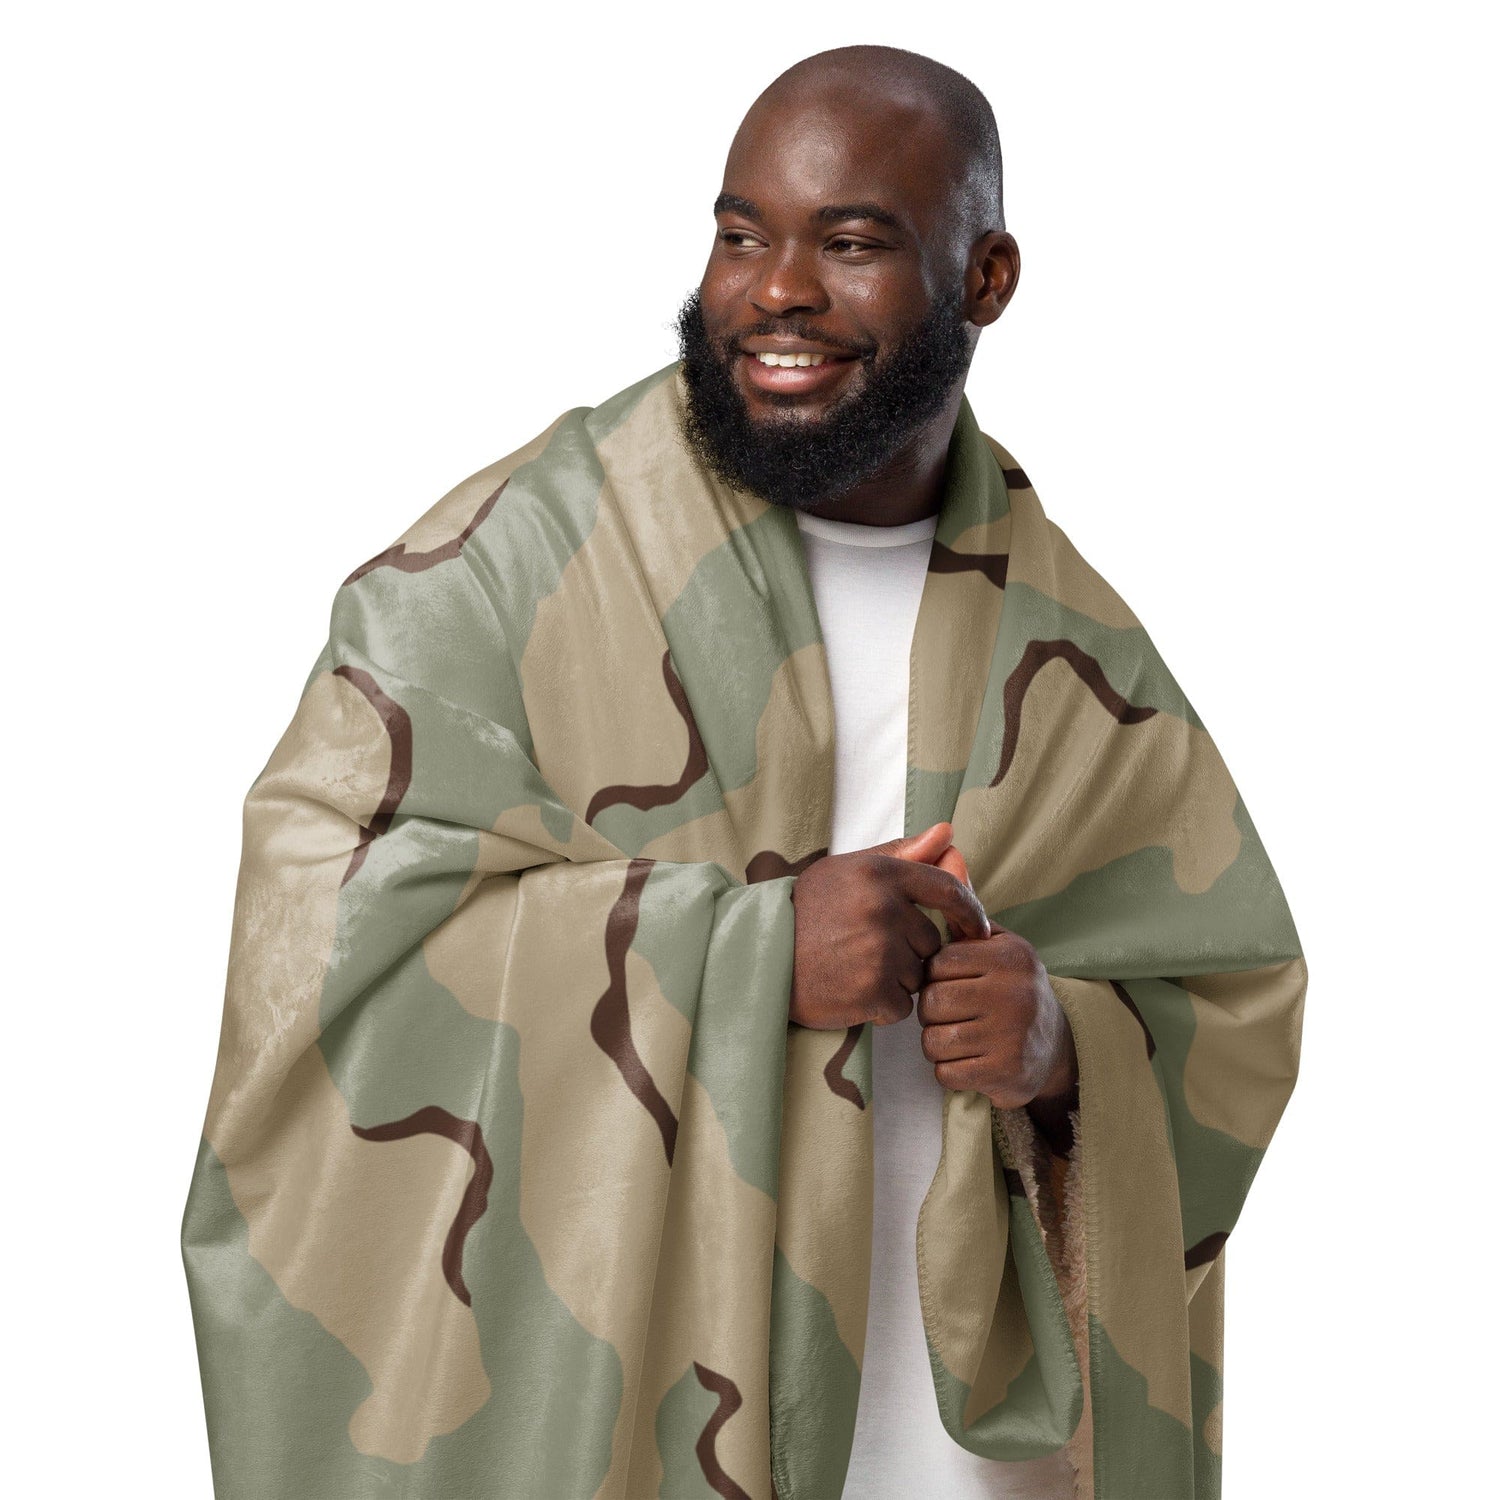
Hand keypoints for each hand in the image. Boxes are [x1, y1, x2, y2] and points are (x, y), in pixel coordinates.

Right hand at [789, 821, 990, 1030]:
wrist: (759, 957)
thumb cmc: (805, 912)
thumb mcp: (846, 871)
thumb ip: (900, 854)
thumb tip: (948, 832)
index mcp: (879, 873)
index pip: (946, 889)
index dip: (969, 910)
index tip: (977, 926)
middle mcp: (883, 909)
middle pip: (930, 940)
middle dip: (909, 950)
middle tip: (865, 949)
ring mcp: (878, 951)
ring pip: (917, 974)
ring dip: (895, 979)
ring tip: (853, 968)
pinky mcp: (872, 991)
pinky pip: (901, 1005)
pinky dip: (882, 1005)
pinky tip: (850, 990)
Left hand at [916, 922, 1078, 1112]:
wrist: (1056, 1048)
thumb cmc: (1014, 991)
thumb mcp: (1001, 949)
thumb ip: (970, 922)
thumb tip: (944, 876)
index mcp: (1011, 957)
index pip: (939, 962)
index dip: (934, 977)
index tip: (949, 984)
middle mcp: (1015, 993)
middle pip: (932, 1002)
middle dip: (931, 1012)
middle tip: (950, 1016)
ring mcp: (1012, 1035)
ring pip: (934, 1040)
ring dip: (937, 1044)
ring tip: (958, 1038)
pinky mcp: (1006, 1073)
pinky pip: (946, 1073)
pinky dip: (949, 1070)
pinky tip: (969, 1061)